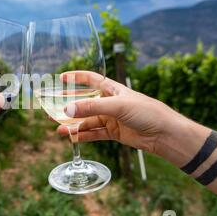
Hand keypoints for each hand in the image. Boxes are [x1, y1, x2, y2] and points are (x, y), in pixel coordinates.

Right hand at [56, 70, 181, 153]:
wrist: (165, 134)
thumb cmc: (147, 112)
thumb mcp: (118, 106)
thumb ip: (92, 108)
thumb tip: (67, 110)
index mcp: (113, 90)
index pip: (91, 79)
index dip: (77, 77)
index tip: (61, 77)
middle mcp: (110, 103)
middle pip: (84, 102)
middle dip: (69, 106)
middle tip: (51, 109)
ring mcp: (111, 118)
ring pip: (87, 121)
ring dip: (73, 125)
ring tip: (58, 129)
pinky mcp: (114, 133)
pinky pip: (94, 133)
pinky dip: (82, 136)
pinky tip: (72, 138)